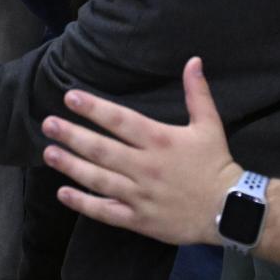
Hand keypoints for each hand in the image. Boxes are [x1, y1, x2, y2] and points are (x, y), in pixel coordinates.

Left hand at [41, 57, 242, 246]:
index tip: (69, 97)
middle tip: (48, 124)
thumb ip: (197, 93)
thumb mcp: (209, 125)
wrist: (231, 210)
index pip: (121, 121)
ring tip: (48, 153)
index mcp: (160, 141)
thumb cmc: (215, 164)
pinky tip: (62, 192)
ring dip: (71, 166)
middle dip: (72, 136)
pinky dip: (83, 203)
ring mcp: (140, 195)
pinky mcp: (139, 219)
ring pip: (99, 179)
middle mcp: (146, 167)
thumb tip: (193, 60)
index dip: (94, 109)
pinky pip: (106, 212)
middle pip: (102, 149)